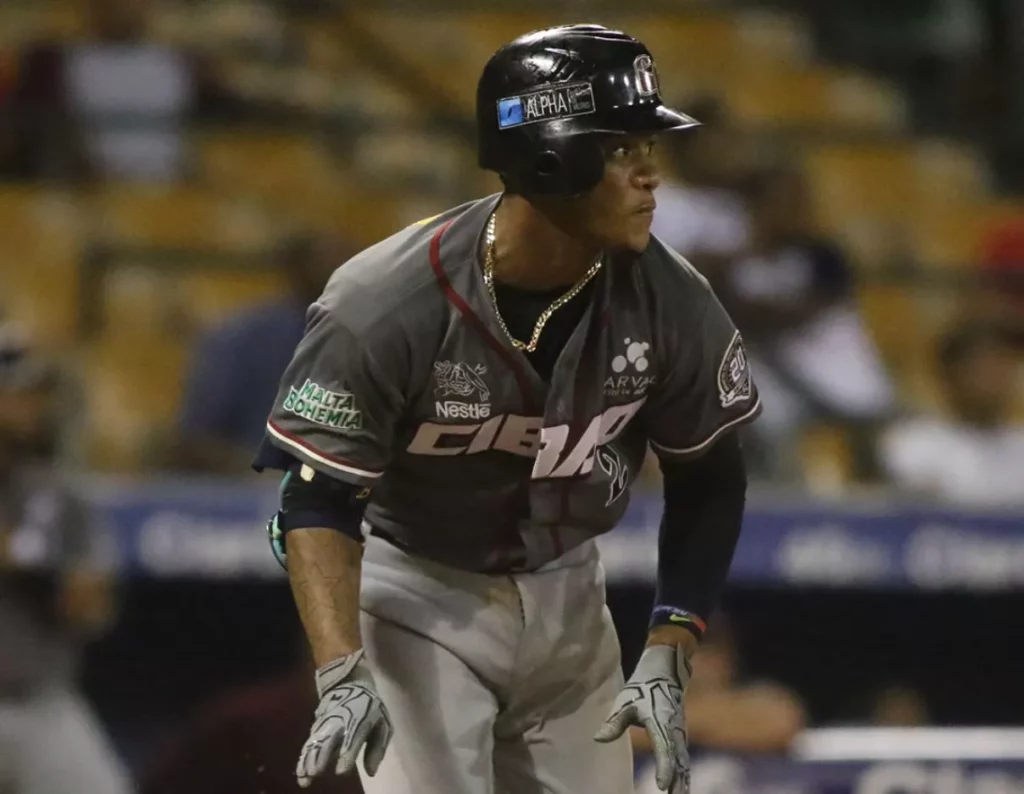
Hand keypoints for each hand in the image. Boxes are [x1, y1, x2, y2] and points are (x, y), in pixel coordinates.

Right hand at [296, 649, 392, 787]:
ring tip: (304, 777)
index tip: (341, 771)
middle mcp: (340, 724)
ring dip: (309, 760)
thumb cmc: (369, 708)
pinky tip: (300, 771)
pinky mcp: (316, 726)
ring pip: (316, 743)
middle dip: (321, 757)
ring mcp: (326, 724)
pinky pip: (309, 743)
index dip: (347, 754)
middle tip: (315, 773)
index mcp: (360, 723)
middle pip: (329, 741)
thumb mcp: (383, 724)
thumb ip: (378, 748)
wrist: (350, 683)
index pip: (352, 740)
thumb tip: (371, 772)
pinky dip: (304, 757)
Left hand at [595, 643, 691, 792]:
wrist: (665, 672)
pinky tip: (683, 781)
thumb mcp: (625, 702)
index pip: (664, 751)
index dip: (664, 769)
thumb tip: (598, 738)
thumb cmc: (642, 687)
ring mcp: (680, 732)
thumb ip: (614, 723)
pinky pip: (684, 756)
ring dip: (683, 779)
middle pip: (678, 761)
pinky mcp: (681, 733)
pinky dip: (684, 770)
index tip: (661, 786)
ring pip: (683, 760)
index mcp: (660, 724)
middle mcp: (674, 731)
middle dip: (677, 782)